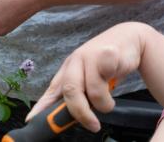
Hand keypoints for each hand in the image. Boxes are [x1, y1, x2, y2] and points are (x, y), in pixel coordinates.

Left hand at [26, 22, 150, 131]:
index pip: (52, 89)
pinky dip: (112, 92)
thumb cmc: (108, 61)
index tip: (32, 120)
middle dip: (80, 112)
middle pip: (69, 90)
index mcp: (69, 69)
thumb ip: (79, 94)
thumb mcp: (90, 77)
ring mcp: (90, 57)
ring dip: (103, 104)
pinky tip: (115, 84)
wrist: (131, 38)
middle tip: (92, 125)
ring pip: (91, 90)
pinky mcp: (107, 54)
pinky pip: (107, 81)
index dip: (41, 106)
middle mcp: (76, 61)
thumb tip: (65, 114)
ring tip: (109, 103)